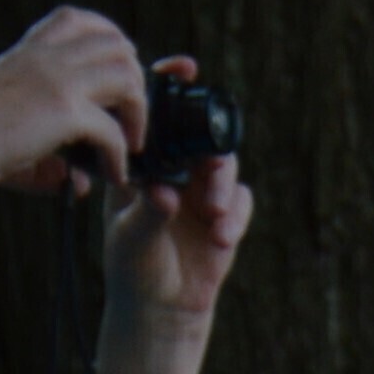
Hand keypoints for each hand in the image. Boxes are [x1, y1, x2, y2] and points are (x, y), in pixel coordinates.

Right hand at [0, 6, 147, 195]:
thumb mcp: (8, 109)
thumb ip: (41, 119)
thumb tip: (77, 172)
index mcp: (28, 51)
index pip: (78, 20)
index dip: (109, 39)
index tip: (119, 69)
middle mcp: (44, 57)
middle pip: (115, 45)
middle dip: (135, 78)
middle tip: (131, 113)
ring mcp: (56, 79)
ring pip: (125, 77)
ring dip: (138, 111)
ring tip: (131, 141)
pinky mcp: (63, 111)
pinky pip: (112, 129)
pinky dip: (120, 155)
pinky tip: (113, 173)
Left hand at [93, 68, 250, 373]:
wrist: (160, 306)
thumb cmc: (133, 265)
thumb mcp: (131, 235)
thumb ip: (150, 211)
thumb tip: (166, 193)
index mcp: (144, 164)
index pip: (158, 117)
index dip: (171, 87)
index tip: (185, 67)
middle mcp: (176, 171)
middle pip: (202, 137)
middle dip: (212, 148)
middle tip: (210, 167)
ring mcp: (203, 192)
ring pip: (226, 167)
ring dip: (224, 186)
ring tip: (214, 212)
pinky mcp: (226, 217)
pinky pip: (241, 202)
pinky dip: (236, 216)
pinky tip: (222, 236)